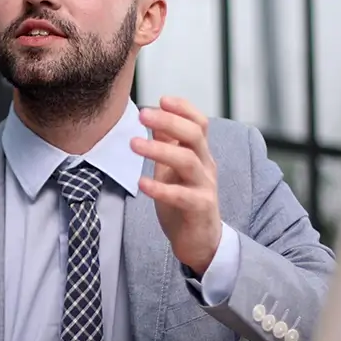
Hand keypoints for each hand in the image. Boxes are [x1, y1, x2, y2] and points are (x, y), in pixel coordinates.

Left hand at [130, 96, 221, 276]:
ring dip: (160, 150)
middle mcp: (206, 166)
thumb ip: (168, 144)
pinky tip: (142, 183)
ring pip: (188, 161)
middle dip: (169, 121)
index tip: (161, 99)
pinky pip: (182, 196)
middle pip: (194, 135)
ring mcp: (205, 187)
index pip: (199, 123)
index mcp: (200, 154)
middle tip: (142, 114)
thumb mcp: (173, 169)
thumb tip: (155, 117)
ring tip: (133, 144)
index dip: (183, 109)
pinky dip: (161, 188)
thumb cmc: (184, 202)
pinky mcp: (200, 209)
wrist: (200, 241)